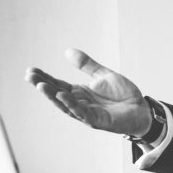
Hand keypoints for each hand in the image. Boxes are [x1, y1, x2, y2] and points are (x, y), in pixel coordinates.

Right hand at [25, 48, 151, 136]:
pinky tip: (63, 95)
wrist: (142, 109)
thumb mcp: (104, 75)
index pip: (59, 85)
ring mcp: (89, 113)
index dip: (45, 78)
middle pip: (58, 95)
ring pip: (67, 105)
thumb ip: (87, 65)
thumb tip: (68, 51)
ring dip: (53, 96)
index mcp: (81, 93)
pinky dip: (72, 104)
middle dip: (44, 86)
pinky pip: (82, 113)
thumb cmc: (124, 95)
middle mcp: (81, 104)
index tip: (31, 70)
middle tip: (30, 76)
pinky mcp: (98, 121)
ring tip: (40, 85)